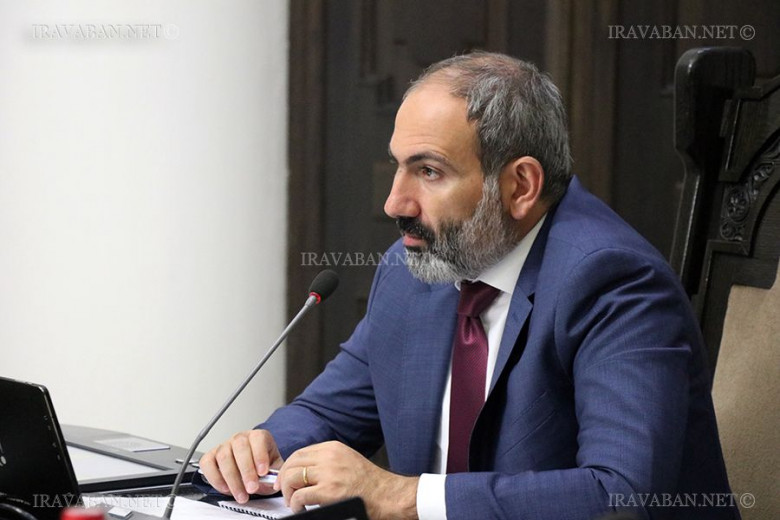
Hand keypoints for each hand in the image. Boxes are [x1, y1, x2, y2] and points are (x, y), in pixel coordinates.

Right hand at [199, 429, 283, 502]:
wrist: (252, 472)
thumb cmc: (263, 468)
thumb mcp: (274, 470)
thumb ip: (275, 475)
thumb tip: (272, 482)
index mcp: (258, 437)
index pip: (258, 438)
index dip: (260, 455)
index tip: (263, 472)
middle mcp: (240, 438)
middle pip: (240, 447)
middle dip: (246, 471)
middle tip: (252, 488)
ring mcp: (224, 446)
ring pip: (223, 456)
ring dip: (232, 479)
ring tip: (241, 495)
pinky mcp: (211, 456)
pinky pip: (207, 463)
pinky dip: (215, 477)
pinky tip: (225, 488)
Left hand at [274, 441, 417, 519]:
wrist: (387, 495)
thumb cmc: (371, 483)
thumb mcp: (348, 460)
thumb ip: (328, 461)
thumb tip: (306, 471)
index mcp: (333, 448)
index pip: (301, 453)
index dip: (289, 466)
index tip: (285, 477)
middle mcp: (329, 457)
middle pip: (293, 462)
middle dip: (283, 478)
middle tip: (284, 490)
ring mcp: (328, 473)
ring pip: (292, 477)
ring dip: (288, 492)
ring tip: (293, 501)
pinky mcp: (328, 492)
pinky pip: (300, 496)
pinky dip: (295, 504)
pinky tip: (301, 508)